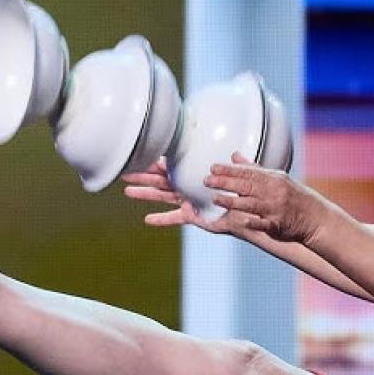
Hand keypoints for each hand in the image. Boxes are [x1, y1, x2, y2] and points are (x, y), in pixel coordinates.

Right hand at [121, 156, 257, 236]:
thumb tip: (235, 153)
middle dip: (142, 176)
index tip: (139, 154)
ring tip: (128, 192)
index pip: (171, 166)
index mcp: (194, 176)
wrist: (250, 213)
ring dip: (145, 194)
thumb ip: (235, 165)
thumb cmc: (243, 193)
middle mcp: (188, 188)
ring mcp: (189, 202)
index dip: (155, 162)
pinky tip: (147, 220)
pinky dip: (162, 219)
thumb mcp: (238, 174)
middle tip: (123, 172)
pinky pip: (176, 218)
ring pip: (163, 196)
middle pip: (161, 180)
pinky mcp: (194, 215)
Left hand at [205, 154, 330, 243]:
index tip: (212, 167)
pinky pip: (264, 223)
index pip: (247, 172)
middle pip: (245, 186)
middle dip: (225, 183)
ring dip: (232, 202)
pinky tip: (241, 221)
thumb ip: (253, 170)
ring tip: (215, 199)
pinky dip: (254, 221)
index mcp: (272, 179)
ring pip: (251, 204)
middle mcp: (273, 192)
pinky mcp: (278, 225)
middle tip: (206, 180)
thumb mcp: (276, 179)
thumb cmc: (293, 197)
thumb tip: (234, 156)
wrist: (315, 218)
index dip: (229, 170)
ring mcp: (275, 209)